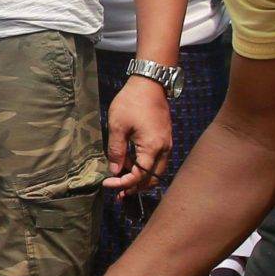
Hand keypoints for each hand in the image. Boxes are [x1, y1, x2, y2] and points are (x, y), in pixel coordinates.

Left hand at [105, 74, 173, 191]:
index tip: (107, 184)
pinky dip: (145, 168)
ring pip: (156, 171)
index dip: (123, 184)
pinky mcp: (165, 139)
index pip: (139, 176)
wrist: (149, 84)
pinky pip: (157, 161)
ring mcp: (167, 144)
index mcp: (152, 147)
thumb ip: (116, 151)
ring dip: (141, 179)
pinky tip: (130, 165)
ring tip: (122, 181)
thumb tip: (115, 171)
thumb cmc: (131, 102)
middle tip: (117, 192)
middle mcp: (164, 149)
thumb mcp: (117, 126)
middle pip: (152, 179)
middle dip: (135, 187)